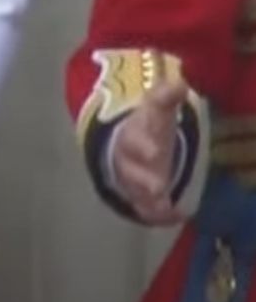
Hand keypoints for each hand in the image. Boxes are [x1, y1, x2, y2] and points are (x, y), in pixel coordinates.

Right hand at [110, 80, 188, 225]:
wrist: (121, 144)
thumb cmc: (146, 126)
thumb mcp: (155, 108)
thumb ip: (165, 96)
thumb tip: (180, 84)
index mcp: (133, 133)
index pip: (137, 137)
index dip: (144, 144)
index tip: (156, 151)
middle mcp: (128, 158)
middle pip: (133, 169)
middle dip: (145, 178)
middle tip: (158, 186)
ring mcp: (131, 179)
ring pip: (136, 190)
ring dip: (149, 198)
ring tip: (163, 204)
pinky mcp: (137, 195)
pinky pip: (143, 208)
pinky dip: (156, 214)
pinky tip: (172, 216)